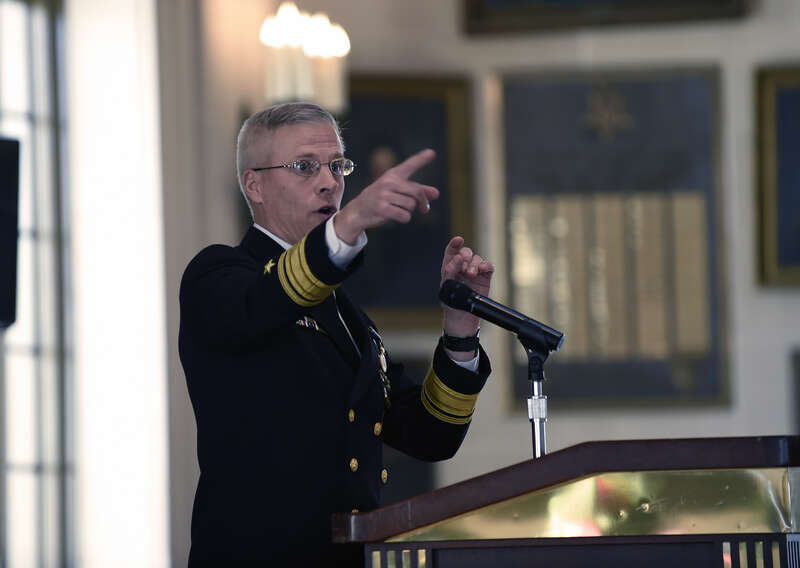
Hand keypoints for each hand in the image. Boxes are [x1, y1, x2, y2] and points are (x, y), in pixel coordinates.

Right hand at [334, 149, 439, 243]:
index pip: (410, 165)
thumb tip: (436, 193)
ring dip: (409, 211)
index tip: (432, 152)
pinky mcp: (382, 208)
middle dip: (423, 202)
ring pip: (411, 205)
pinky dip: (404, 218)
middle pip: (417, 191)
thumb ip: (418, 192)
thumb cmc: (382, 199)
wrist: (359, 210)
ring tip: (399, 209)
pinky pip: (404, 215)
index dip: (421, 159)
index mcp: (393, 175)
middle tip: (424, 209)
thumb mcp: (399, 192)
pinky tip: (395, 216)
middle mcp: (389, 182)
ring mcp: (384, 194)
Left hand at [440, 236, 494, 350]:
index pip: (451, 251)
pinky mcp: (485, 278)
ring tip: (471, 274)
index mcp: (450, 268)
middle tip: (464, 266)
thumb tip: (457, 259)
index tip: (458, 240)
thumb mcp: (446, 287)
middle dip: (465, 255)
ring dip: (474, 263)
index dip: (454, 244)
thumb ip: (450, 271)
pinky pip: (488, 266)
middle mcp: (462, 268)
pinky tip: (483, 269)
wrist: (463, 318)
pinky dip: (486, 265)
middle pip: (466, 252)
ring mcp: (475, 272)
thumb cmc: (451, 304)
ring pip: (477, 258)